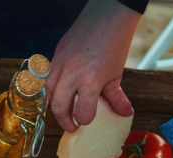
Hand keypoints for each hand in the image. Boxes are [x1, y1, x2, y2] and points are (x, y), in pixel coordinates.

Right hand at [46, 0, 139, 132]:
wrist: (108, 16)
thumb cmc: (114, 43)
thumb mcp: (116, 73)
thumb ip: (117, 97)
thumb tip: (125, 114)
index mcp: (91, 80)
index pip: (82, 112)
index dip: (85, 120)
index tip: (87, 121)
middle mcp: (72, 74)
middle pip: (59, 107)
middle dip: (65, 121)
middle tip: (72, 126)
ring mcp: (61, 63)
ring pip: (48, 93)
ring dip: (54, 105)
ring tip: (63, 111)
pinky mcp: (56, 55)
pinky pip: (47, 78)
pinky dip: (51, 89)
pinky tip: (59, 93)